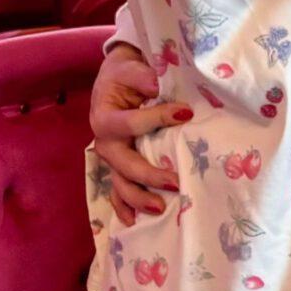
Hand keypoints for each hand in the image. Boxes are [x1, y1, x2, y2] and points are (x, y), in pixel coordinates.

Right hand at [91, 44, 188, 222]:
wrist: (115, 79)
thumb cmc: (126, 73)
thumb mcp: (130, 67)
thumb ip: (141, 75)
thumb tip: (156, 84)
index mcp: (105, 116)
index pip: (130, 123)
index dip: (157, 118)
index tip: (186, 112)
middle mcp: (105, 142)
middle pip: (123, 164)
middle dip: (147, 175)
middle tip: (174, 182)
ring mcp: (111, 157)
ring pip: (119, 183)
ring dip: (138, 198)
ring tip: (160, 208)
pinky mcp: (118, 166)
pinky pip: (117, 191)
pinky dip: (123, 207)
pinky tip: (135, 223)